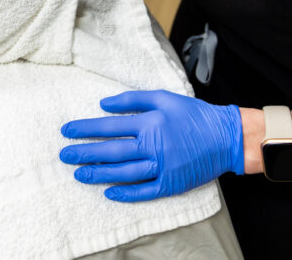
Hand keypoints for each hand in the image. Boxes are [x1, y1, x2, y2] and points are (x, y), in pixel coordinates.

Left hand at [59, 90, 243, 201]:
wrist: (227, 137)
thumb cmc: (193, 115)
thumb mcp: (164, 97)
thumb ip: (132, 99)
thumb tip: (103, 104)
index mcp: (150, 122)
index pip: (110, 127)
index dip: (86, 129)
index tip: (67, 131)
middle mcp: (154, 145)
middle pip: (112, 151)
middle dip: (85, 153)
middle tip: (64, 156)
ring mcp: (163, 167)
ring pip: (124, 172)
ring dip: (100, 173)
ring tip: (79, 174)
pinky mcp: (172, 183)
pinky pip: (145, 191)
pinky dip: (127, 193)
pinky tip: (109, 193)